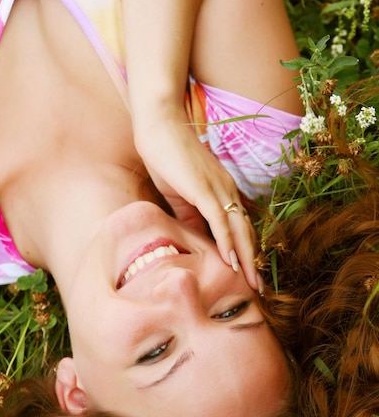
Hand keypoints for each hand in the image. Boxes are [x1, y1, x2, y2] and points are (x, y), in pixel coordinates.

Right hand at [134, 117, 259, 291]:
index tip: (248, 275)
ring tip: (251, 283)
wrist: (158, 128)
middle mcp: (227, 191)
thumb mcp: (180, 193)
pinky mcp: (204, 189)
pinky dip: (227, 242)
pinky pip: (220, 220)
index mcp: (222, 192)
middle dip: (254, 262)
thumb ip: (191, 215)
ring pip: (238, 229)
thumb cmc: (167, 158)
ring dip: (246, 258)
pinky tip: (231, 261)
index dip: (246, 252)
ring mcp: (218, 189)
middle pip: (246, 232)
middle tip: (258, 288)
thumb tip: (197, 237)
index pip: (239, 227)